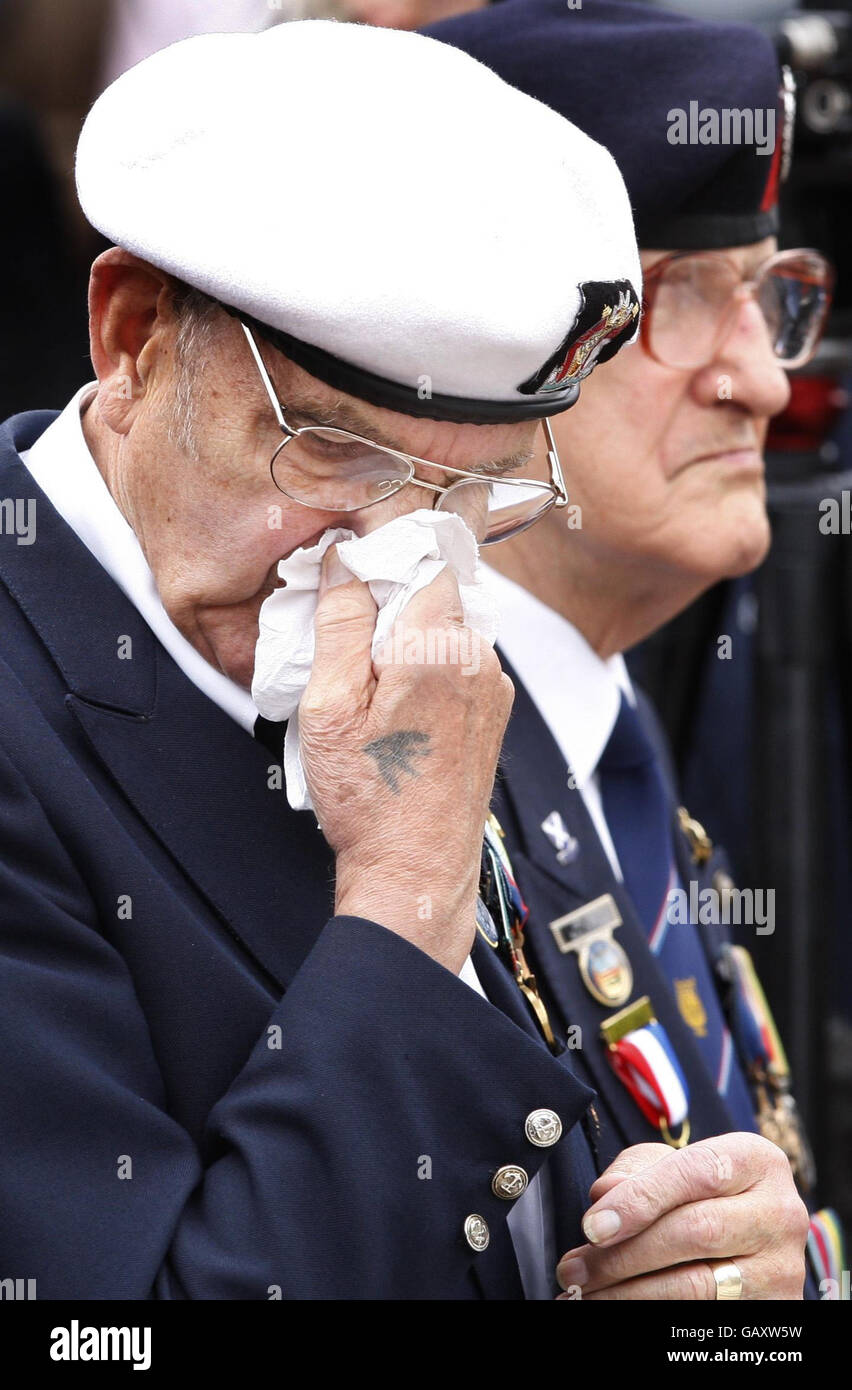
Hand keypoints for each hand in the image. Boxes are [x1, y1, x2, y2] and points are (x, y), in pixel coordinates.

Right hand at [299, 548, 512, 972]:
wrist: (416, 873)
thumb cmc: (372, 800)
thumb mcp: (331, 706)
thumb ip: (339, 623)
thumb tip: (343, 560)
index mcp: (441, 647)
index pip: (426, 558)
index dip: (386, 558)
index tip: (351, 575)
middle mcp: (480, 659)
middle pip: (434, 595)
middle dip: (389, 605)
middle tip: (344, 648)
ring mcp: (494, 688)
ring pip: (445, 631)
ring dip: (406, 641)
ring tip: (366, 694)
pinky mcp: (493, 713)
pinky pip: (457, 666)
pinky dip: (425, 672)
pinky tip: (393, 714)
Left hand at [556, 1134, 808, 1299]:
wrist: (748, 1236)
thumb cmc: (698, 1191)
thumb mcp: (669, 1166)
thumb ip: (636, 1172)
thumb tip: (606, 1197)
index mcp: (756, 1160)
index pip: (696, 1173)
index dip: (640, 1200)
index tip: (592, 1227)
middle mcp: (779, 1212)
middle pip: (696, 1232)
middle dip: (624, 1254)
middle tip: (574, 1269)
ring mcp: (781, 1266)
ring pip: (699, 1285)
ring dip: (631, 1293)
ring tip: (586, 1293)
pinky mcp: (775, 1309)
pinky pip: (705, 1316)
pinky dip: (653, 1313)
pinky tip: (616, 1306)